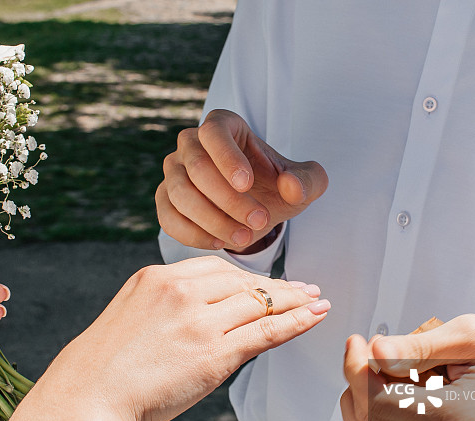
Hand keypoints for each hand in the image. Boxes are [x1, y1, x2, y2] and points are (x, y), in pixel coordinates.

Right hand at [0, 256, 330, 420]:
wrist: (87, 400)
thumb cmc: (100, 369)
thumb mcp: (128, 317)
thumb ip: (162, 306)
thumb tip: (194, 314)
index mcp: (157, 277)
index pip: (217, 268)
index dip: (248, 276)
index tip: (265, 281)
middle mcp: (180, 290)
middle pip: (243, 281)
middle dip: (277, 286)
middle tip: (303, 288)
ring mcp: (199, 320)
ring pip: (260, 302)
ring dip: (295, 300)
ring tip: (316, 300)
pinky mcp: (214, 353)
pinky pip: (265, 331)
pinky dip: (296, 321)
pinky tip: (315, 315)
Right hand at [156, 109, 328, 251]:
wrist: (256, 210)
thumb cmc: (277, 188)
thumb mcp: (304, 184)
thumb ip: (308, 181)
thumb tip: (291, 186)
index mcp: (222, 125)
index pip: (214, 132)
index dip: (227, 158)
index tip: (247, 184)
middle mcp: (190, 143)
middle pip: (197, 167)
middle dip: (229, 199)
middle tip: (260, 221)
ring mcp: (173, 171)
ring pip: (180, 194)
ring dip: (213, 220)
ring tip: (245, 237)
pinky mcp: (165, 200)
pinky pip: (168, 217)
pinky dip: (192, 234)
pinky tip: (219, 242)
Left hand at [340, 314, 474, 420]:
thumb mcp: (473, 336)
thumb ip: (420, 345)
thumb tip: (377, 352)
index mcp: (458, 420)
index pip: (378, 401)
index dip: (356, 367)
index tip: (358, 342)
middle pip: (368, 420)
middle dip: (357, 379)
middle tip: (369, 351)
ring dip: (361, 402)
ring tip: (382, 374)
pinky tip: (391, 397)